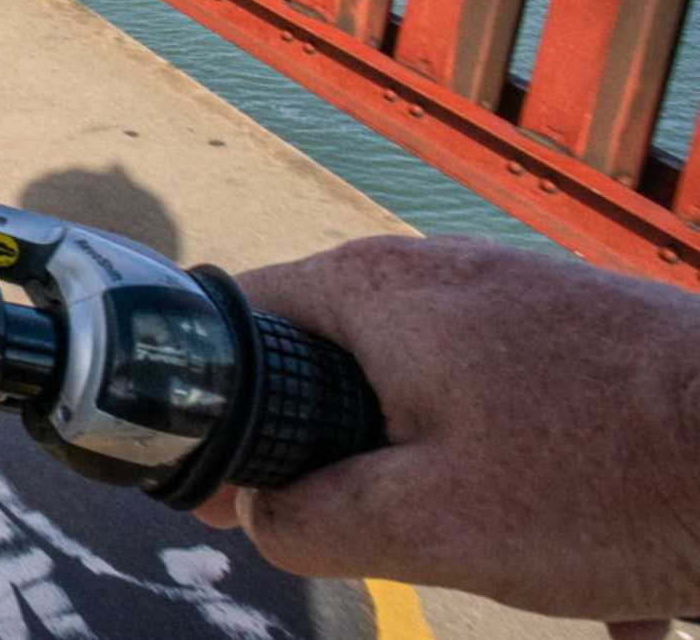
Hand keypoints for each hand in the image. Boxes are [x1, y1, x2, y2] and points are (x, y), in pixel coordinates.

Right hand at [197, 235, 699, 635]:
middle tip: (365, 540)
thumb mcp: (427, 527)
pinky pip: (497, 405)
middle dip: (334, 459)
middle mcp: (434, 271)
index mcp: (372, 290)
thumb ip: (309, 520)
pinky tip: (567, 547)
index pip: (235, 321)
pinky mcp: (576, 335)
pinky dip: (507, 473)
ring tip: (484, 549)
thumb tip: (260, 514)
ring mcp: (512, 296)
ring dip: (429, 476)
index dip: (213, 415)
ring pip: (417, 393)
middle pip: (327, 363)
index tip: (228, 498)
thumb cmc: (608, 483)